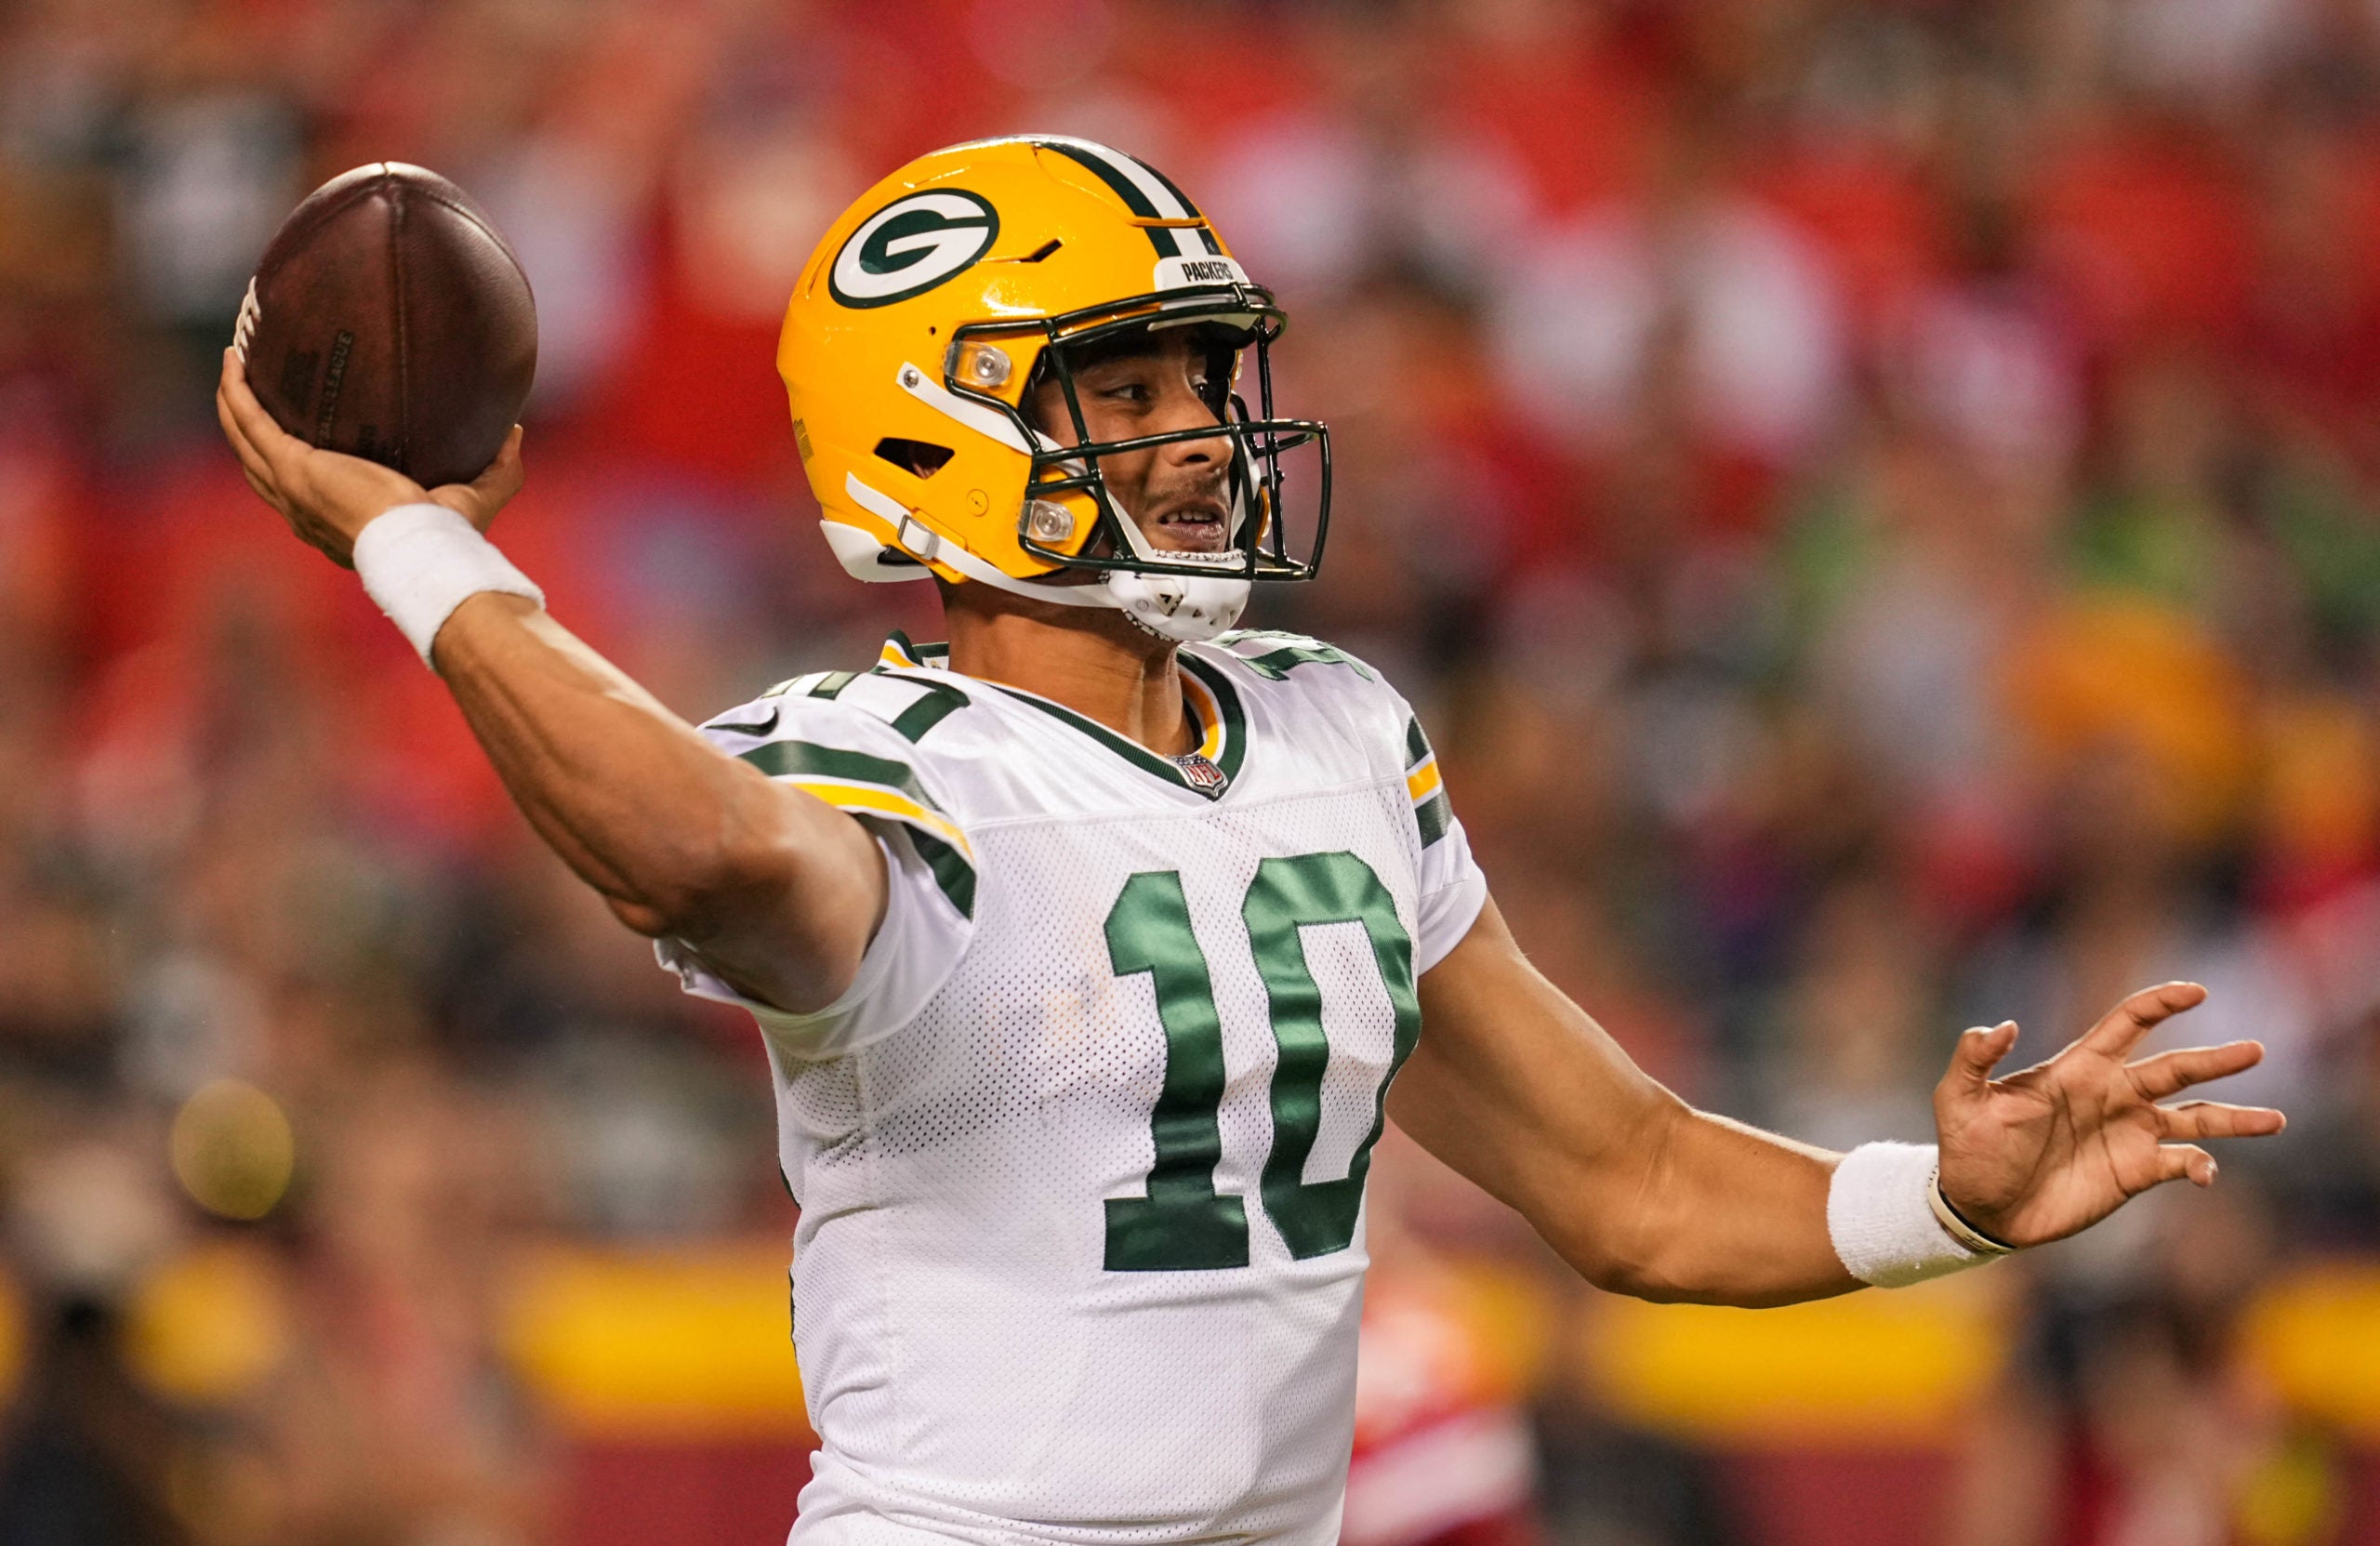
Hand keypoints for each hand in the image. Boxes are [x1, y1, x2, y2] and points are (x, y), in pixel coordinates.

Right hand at [215, 347, 523, 567]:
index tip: (296, 423)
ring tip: (234, 363)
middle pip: (259, 462)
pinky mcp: (292, 467)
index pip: (303, 488)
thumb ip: (498, 467)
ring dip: (233, 401)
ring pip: (244, 440)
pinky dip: (236, 391)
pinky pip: (250, 421)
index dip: (291, 455)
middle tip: (250, 381)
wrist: (425, 548)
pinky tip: (234, 358)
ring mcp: (292, 487)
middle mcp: (304, 507)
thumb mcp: (477, 495)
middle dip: (249, 424)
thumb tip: (513, 431)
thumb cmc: (448, 536)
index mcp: (336, 517)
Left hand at [1933, 983, 2286, 1247]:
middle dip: (2215, 1059)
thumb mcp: (1958, 1097)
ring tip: (2275, 1120)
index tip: (2195, 991)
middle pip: (2175, 1069)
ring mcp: (2128, 1134)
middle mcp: (2113, 1096)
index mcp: (2078, 1069)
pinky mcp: (2134, 1173)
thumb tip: (2002, 1025)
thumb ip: (1976, 1057)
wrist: (1978, 1206)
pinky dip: (2199, 1166)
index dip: (2160, 1004)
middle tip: (2256, 1050)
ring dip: (2235, 1117)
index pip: (2127, 1024)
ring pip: (2195, 1118)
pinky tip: (2204, 1173)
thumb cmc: (1967, 1147)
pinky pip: (2180, 1163)